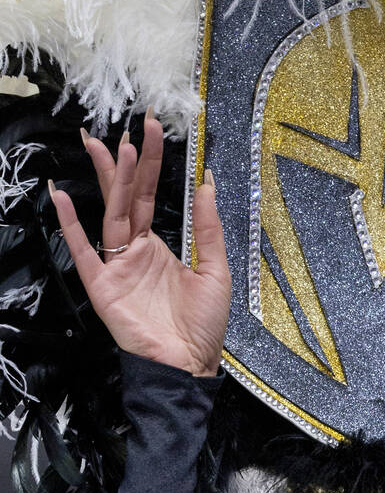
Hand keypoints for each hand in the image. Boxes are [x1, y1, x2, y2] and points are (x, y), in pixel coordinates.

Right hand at [49, 113, 231, 376]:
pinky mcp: (103, 288)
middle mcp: (134, 252)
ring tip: (109, 148)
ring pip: (111, 215)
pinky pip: (84, 253)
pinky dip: (71, 227)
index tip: (153, 127)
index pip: (151, 195)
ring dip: (112, 182)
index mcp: (158, 247)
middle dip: (126, 163)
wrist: (189, 366)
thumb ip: (209, 227)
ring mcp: (116, 268)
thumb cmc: (203, 326)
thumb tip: (208, 181)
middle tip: (128, 125)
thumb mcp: (215, 270)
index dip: (152, 163)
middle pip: (126, 198)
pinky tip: (61, 197)